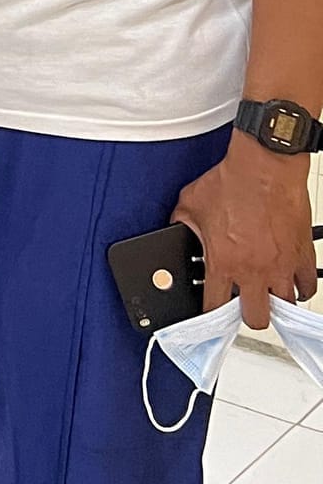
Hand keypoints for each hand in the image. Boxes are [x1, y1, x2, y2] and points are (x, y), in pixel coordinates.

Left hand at [174, 136, 320, 328]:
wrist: (265, 165)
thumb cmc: (232, 181)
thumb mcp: (191, 203)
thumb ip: (182, 225)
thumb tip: (176, 231)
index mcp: (223, 262)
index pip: (214, 307)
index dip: (210, 316)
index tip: (211, 316)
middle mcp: (254, 270)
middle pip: (256, 318)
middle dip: (247, 316)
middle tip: (242, 306)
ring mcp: (282, 265)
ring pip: (285, 306)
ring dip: (275, 302)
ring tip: (266, 293)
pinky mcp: (303, 255)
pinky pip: (308, 285)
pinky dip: (300, 287)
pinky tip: (291, 282)